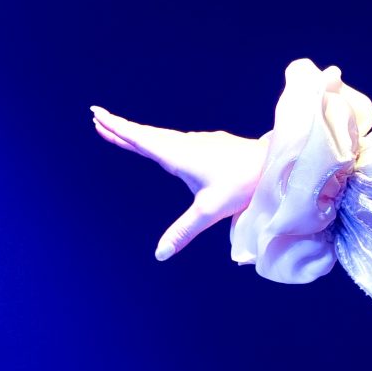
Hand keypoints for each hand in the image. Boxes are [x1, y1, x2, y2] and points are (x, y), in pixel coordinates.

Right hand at [88, 106, 266, 260]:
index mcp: (178, 156)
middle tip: (98, 120)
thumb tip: (159, 254)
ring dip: (140, 133)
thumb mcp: (209, 212)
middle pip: (146, 135)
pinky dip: (160, 139)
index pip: (140, 140)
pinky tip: (163, 144)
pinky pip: (176, 139)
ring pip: (161, 136)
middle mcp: (185, 144)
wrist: (274, 163)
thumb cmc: (242, 185)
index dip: (118, 129)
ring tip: (123, 132)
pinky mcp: (210, 144)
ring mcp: (198, 142)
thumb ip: (183, 232)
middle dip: (122, 128)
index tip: (97, 115)